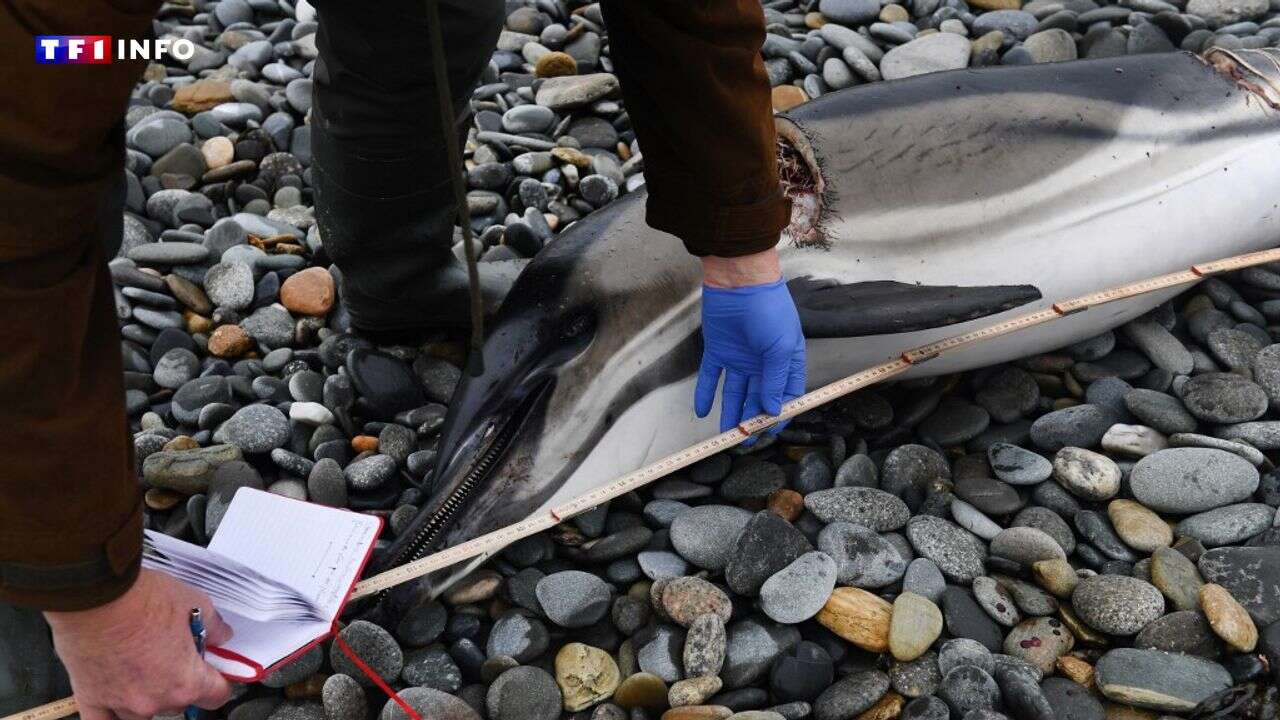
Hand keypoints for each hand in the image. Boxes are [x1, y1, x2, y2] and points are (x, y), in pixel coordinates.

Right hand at [44, 569, 233, 719]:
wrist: (97, 595)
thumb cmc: (144, 600)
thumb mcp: (195, 604)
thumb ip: (214, 627)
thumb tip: (222, 636)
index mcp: (186, 682)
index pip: (216, 696)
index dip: (218, 681)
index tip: (213, 670)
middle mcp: (155, 701)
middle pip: (178, 703)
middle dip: (179, 683)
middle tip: (172, 657)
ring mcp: (121, 703)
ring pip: (142, 712)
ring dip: (147, 696)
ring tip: (141, 668)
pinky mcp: (90, 698)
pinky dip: (110, 714)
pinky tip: (114, 702)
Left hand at [694, 248, 805, 442]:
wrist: (739, 281)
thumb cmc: (769, 310)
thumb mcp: (780, 348)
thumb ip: (774, 381)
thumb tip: (772, 411)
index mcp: (786, 362)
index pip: (785, 397)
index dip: (778, 417)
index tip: (768, 433)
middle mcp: (763, 364)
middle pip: (758, 398)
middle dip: (752, 421)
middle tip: (744, 441)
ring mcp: (740, 358)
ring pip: (735, 393)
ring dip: (731, 414)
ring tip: (725, 436)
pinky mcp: (718, 351)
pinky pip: (711, 377)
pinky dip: (705, 394)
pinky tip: (702, 412)